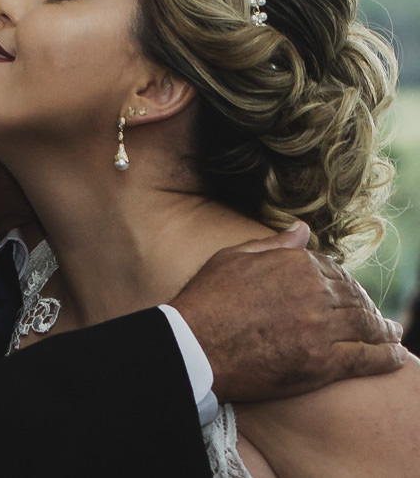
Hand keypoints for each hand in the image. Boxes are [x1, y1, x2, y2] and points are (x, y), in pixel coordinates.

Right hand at [170, 222, 406, 402]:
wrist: (193, 345)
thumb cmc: (206, 300)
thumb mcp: (233, 258)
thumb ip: (273, 245)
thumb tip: (302, 229)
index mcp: (294, 263)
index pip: (334, 271)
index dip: (345, 283)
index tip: (350, 294)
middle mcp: (313, 291)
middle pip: (354, 298)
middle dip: (368, 307)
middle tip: (376, 318)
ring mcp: (320, 327)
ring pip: (366, 326)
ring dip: (384, 331)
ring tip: (393, 335)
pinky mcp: (321, 362)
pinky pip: (366, 358)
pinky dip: (387, 357)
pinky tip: (397, 356)